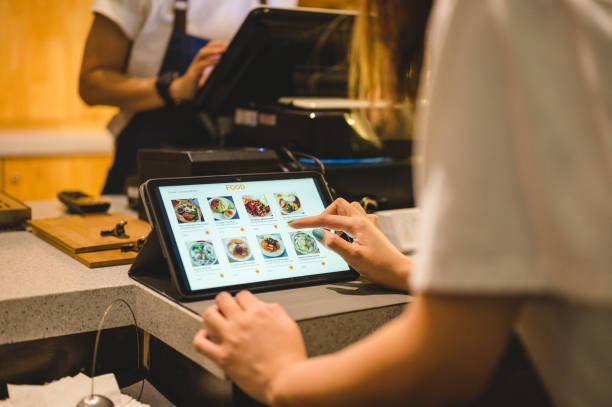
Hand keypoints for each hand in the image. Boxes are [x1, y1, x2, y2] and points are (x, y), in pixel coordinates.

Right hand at [170, 40, 227, 100]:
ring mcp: (194, 67)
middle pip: (206, 48)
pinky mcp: (192, 74)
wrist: (183, 92)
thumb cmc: (195, 84)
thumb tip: (225, 67)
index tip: (229, 43)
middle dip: (217, 45)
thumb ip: (213, 70)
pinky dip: (209, 62)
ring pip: (202, 54)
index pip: (210, 47)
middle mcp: (197, 61)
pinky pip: (200, 66)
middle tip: (228, 44)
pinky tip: (217, 61)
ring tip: (223, 50)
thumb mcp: (206, 75)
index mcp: (201, 60)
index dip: (219, 44)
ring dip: (213, 51)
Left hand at [193, 291, 306, 403]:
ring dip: (212, 315)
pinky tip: (206, 337)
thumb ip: (276, 311)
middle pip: (222, 300)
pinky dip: (200, 337)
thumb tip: (265, 306)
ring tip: (216, 320)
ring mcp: (230, 339)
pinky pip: (201, 343)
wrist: (286, 381)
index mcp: (259, 314)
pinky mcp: (222, 357)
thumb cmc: (290, 358)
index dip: (243, 299)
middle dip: (225, 302)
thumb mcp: (289, 326)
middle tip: (227, 309)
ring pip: (209, 315)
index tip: (243, 305)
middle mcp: (242, 323)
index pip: (242, 295)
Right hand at [289, 198, 411, 291]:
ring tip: (331, 231)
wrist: (400, 273)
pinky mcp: (372, 231)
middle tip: (317, 228)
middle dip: (324, 214)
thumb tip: (320, 234)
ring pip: (348, 209)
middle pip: (338, 205)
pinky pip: (357, 217)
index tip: (294, 223)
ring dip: (336, 216)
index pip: (326, 219)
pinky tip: (346, 234)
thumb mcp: (353, 258)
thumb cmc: (381, 267)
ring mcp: (368, 225)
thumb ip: (335, 244)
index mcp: (357, 225)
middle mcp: (363, 221)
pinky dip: (347, 222)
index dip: (308, 222)